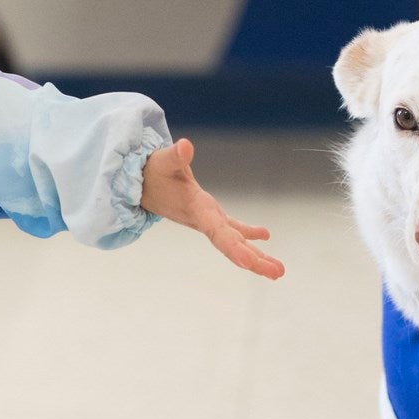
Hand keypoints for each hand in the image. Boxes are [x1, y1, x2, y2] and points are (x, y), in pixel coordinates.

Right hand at [141, 139, 284, 279]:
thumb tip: (185, 146)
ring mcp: (208, 221)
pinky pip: (232, 229)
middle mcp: (205, 221)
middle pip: (232, 245)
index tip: (250, 264)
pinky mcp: (209, 216)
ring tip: (278, 271)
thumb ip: (175, 155)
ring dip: (256, 256)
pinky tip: (265, 236)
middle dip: (254, 261)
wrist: (140, 185)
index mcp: (197, 210)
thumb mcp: (163, 162)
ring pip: (235, 242)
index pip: (218, 233)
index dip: (234, 248)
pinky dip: (248, 234)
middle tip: (278, 273)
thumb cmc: (154, 172)